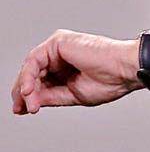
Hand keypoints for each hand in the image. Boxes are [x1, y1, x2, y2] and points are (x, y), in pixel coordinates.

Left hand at [12, 29, 143, 114]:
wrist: (123, 69)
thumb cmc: (110, 79)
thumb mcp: (71, 94)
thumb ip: (49, 95)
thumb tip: (28, 101)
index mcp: (67, 65)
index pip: (39, 79)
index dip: (28, 96)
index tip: (24, 110)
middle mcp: (63, 53)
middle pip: (33, 73)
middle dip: (25, 93)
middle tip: (25, 109)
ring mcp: (60, 46)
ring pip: (31, 67)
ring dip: (27, 88)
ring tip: (32, 104)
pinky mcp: (59, 41)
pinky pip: (34, 60)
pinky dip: (29, 77)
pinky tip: (30, 91)